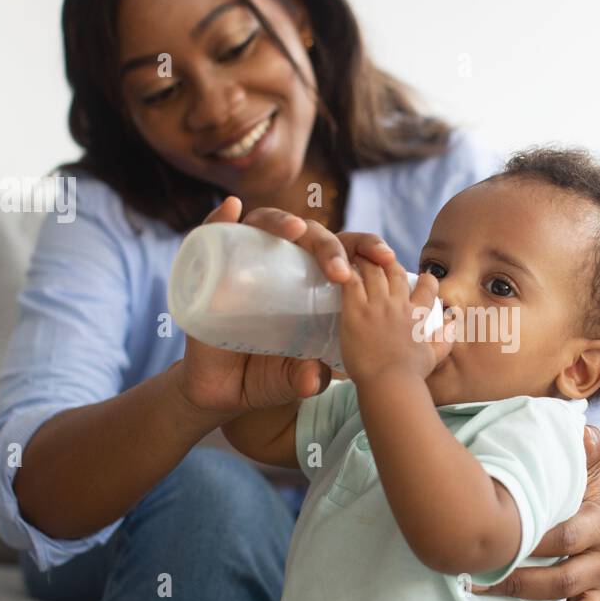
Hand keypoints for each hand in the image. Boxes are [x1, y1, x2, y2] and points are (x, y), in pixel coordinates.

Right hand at [174, 196, 397, 414]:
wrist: (220, 390)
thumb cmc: (265, 375)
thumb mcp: (293, 379)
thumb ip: (306, 378)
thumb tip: (313, 378)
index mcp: (313, 283)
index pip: (345, 253)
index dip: (367, 249)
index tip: (388, 259)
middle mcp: (283, 266)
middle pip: (311, 237)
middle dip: (330, 245)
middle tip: (341, 271)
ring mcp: (246, 263)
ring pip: (265, 225)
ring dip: (281, 222)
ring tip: (295, 231)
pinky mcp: (211, 270)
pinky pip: (214, 235)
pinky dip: (219, 218)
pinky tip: (231, 210)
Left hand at [338, 255, 451, 384]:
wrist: (390, 383)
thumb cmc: (411, 374)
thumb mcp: (434, 355)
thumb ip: (446, 337)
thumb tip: (454, 323)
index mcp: (417, 315)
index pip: (426, 287)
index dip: (425, 278)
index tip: (422, 277)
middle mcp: (398, 305)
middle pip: (394, 272)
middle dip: (388, 261)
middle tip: (379, 259)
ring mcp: (377, 306)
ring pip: (372, 271)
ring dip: (365, 260)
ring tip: (357, 255)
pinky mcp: (356, 311)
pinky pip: (351, 282)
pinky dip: (346, 271)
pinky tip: (339, 267)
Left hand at [471, 425, 599, 600]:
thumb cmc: (574, 484)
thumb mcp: (579, 461)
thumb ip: (579, 444)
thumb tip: (582, 425)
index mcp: (599, 525)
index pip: (568, 536)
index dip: (534, 543)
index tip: (493, 546)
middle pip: (564, 583)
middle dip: (518, 585)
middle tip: (472, 585)